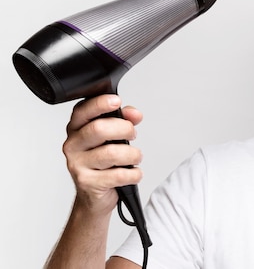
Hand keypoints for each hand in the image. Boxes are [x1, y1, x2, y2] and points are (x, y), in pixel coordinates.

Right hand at [62, 94, 143, 215]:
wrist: (93, 196)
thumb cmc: (103, 162)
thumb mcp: (112, 137)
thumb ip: (124, 120)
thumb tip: (134, 114)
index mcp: (77, 129)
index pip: (82, 111)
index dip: (99, 104)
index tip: (116, 101)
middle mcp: (73, 145)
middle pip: (98, 129)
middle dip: (124, 129)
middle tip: (133, 134)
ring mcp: (77, 165)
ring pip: (110, 153)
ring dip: (132, 154)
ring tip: (135, 157)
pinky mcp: (87, 183)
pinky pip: (117, 175)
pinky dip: (133, 173)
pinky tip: (134, 173)